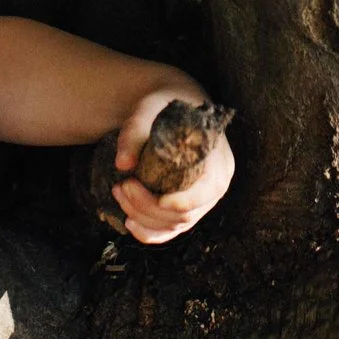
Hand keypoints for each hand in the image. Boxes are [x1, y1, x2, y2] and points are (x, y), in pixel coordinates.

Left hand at [110, 88, 234, 244]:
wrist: (171, 105)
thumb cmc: (164, 106)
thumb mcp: (148, 110)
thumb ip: (134, 132)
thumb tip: (122, 164)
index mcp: (219, 160)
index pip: (205, 191)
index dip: (177, 201)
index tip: (145, 191)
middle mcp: (216, 184)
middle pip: (186, 214)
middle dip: (148, 207)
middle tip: (121, 185)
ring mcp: (203, 200)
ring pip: (176, 225)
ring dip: (143, 217)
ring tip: (119, 192)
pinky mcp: (189, 208)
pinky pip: (172, 231)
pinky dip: (151, 233)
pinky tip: (130, 223)